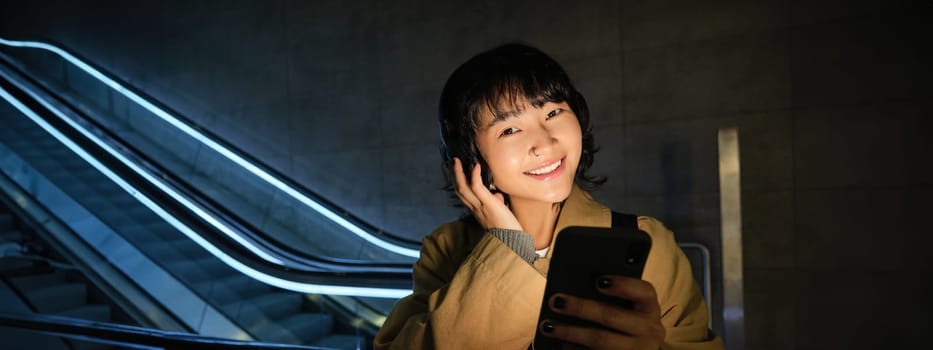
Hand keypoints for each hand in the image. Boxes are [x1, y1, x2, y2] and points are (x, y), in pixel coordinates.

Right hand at [451, 157, 522, 231]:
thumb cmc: (508, 229)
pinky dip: (475, 176)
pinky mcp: (488, 204)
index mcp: (476, 210)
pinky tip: (476, 166)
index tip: (456, 171)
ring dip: (458, 173)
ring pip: (463, 188)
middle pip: (459, 190)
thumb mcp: (499, 213)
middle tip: (453, 162)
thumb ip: (496, 203)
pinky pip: (477, 187)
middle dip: (454, 175)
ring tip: (457, 161)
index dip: (458, 182)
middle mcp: (475, 208)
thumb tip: (498, 196)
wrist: (511, 242)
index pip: (463, 195)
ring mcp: (480, 206)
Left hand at [539, 275, 664, 348]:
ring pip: (600, 341)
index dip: (622, 285)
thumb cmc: (625, 320)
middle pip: (613, 317)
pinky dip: (573, 349)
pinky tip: (559, 344)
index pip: (643, 291)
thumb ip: (609, 294)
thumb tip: (575, 285)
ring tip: (548, 325)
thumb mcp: (626, 307)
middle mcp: (649, 330)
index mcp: (649, 307)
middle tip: (556, 301)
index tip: (598, 281)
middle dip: (581, 308)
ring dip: (570, 333)